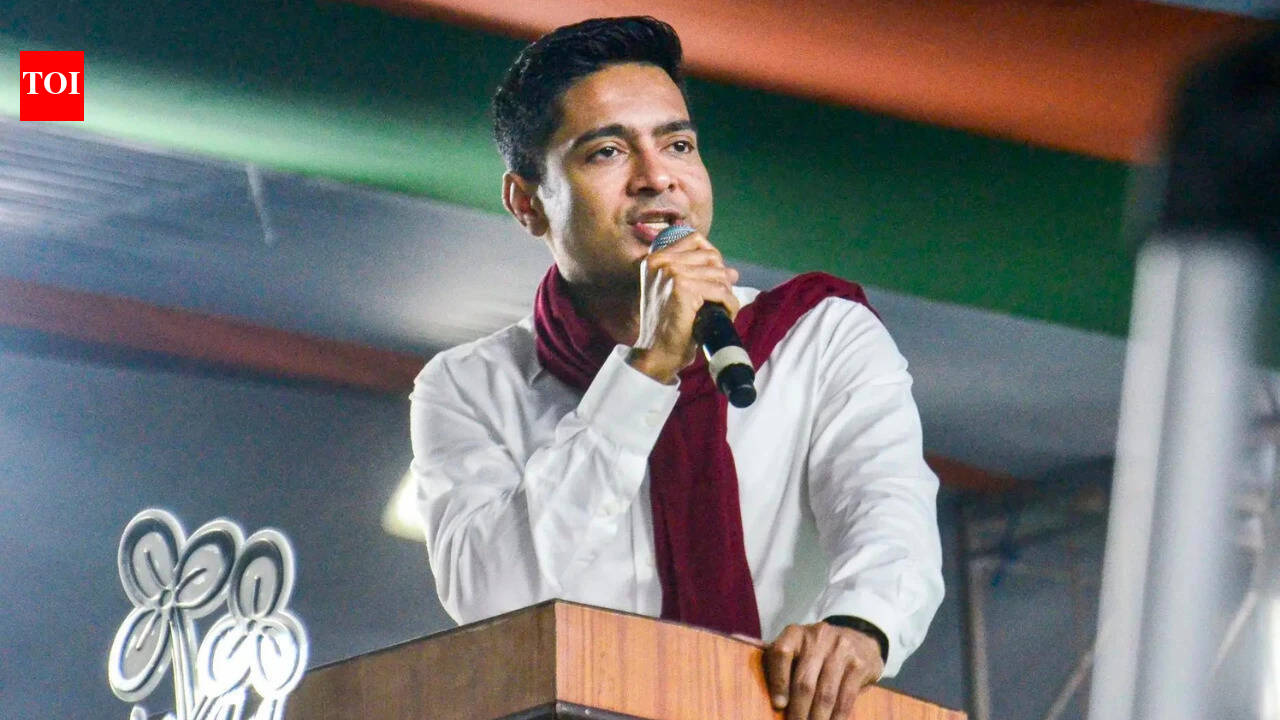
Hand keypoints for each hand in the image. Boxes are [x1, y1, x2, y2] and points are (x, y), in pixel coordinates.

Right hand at [626, 230, 738, 383]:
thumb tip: (733, 271)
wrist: (657, 352)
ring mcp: (671, 273)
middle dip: (722, 277)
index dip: (712, 258)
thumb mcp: (678, 292)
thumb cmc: (669, 325)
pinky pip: (720, 291)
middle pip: (710, 256)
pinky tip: (726, 314)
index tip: (716, 278)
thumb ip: (700, 275)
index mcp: (655, 259)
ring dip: (727, 293)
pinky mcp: (682, 288)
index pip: (694, 240)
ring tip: (722, 309)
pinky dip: (729, 304)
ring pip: (718, 274)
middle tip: (721, 298)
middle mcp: (660, 261)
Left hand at [764, 621, 884, 719]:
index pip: (781, 653)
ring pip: (825, 693)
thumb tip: (776, 703)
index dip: (778, 682)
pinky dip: (837, 717)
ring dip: (818, 718)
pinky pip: (846, 697)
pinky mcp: (858, 665)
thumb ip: (782, 668)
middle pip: (804, 681)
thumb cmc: (817, 652)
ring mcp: (841, 649)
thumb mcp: (797, 650)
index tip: (778, 705)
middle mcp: (818, 637)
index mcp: (795, 633)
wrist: (858, 638)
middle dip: (798, 711)